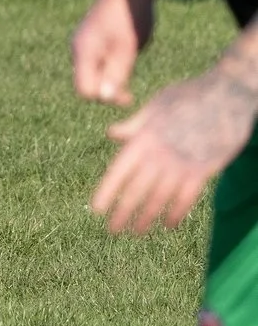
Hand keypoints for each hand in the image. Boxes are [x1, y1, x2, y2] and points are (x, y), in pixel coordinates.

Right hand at [72, 0, 152, 106]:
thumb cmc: (130, 16)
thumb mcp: (128, 48)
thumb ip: (116, 73)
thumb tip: (104, 97)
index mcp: (83, 53)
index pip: (84, 90)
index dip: (105, 97)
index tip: (128, 95)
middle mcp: (78, 49)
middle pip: (86, 81)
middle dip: (107, 88)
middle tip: (132, 89)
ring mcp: (83, 41)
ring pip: (92, 71)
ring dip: (110, 75)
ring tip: (130, 64)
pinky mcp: (92, 36)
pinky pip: (96, 59)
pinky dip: (110, 64)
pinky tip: (127, 52)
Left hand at [92, 64, 257, 233]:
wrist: (229, 93)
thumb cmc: (189, 96)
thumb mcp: (156, 105)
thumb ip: (134, 125)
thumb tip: (111, 134)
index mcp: (144, 139)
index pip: (119, 172)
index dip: (106, 193)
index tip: (96, 210)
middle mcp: (160, 155)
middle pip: (136, 191)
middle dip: (123, 213)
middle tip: (112, 230)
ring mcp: (183, 164)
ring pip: (159, 199)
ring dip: (147, 218)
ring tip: (137, 232)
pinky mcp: (205, 170)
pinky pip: (187, 198)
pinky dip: (177, 213)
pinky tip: (168, 225)